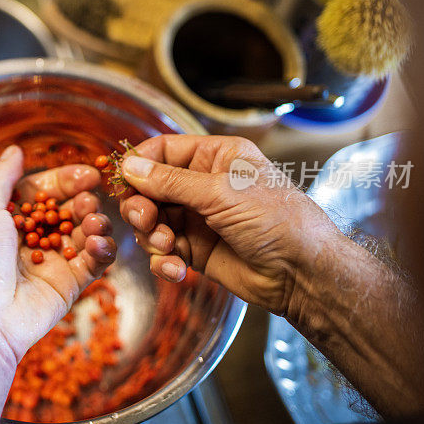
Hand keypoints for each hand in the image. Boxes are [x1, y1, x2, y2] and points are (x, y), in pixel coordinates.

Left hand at [0, 145, 116, 361]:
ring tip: (94, 221)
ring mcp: (51, 261)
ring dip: (95, 222)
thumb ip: (1, 177)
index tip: (88, 174)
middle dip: (82, 200)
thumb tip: (14, 150)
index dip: (65, 181)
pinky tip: (98, 242)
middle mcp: (29, 238)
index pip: (42, 190)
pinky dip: (101, 249)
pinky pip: (93, 262)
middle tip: (92, 196)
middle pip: (66, 209)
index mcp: (6, 218)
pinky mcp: (68, 284)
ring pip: (83, 233)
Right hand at [118, 135, 340, 315]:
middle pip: (149, 188)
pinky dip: (162, 259)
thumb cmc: (276, 220)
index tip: (122, 179)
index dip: (139, 164)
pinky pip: (163, 250)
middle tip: (145, 219)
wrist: (302, 273)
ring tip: (166, 245)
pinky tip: (174, 268)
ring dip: (151, 234)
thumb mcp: (220, 192)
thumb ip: (170, 181)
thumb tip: (129, 167)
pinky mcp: (195, 250)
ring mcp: (197, 218)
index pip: (163, 151)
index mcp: (215, 157)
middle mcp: (203, 185)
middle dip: (142, 205)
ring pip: (151, 220)